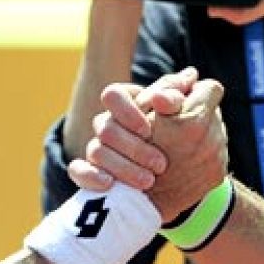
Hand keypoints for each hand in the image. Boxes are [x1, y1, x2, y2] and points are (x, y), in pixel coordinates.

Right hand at [69, 67, 228, 218]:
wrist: (178, 167)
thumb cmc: (179, 129)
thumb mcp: (182, 109)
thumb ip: (178, 94)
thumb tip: (185, 80)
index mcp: (126, 102)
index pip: (112, 95)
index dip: (127, 112)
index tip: (148, 130)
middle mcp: (108, 123)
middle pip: (105, 128)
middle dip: (134, 148)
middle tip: (162, 164)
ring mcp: (99, 148)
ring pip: (96, 151)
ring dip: (122, 167)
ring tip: (149, 181)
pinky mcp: (93, 172)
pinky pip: (79, 171)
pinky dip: (90, 176)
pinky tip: (109, 184)